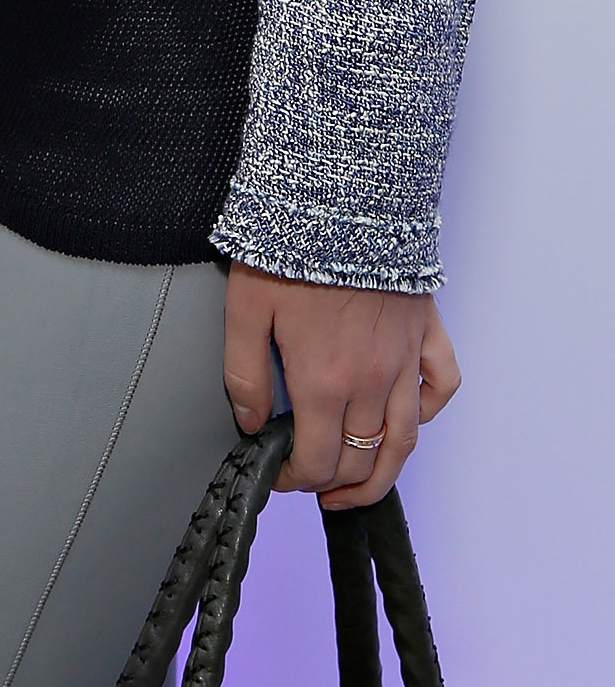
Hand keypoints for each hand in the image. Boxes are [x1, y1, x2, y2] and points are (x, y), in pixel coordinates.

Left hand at [223, 262, 460, 510]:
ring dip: (382, 475)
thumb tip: (249, 421)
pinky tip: (406, 419)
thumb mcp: (245, 308)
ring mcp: (405, 360)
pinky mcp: (426, 334)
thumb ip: (244, 373)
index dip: (295, 478)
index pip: (317, 460)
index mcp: (323, 381)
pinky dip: (428, 412)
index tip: (280, 474)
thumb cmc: (289, 246)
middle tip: (312, 481)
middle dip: (332, 482)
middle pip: (359, 460)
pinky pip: (441, 387)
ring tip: (359, 488)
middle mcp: (371, 382)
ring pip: (404, 441)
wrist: (342, 198)